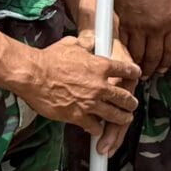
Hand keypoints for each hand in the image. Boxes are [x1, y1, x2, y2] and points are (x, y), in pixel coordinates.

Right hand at [16, 38, 140, 151]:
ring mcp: (90, 102)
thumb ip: (86, 44)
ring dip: (122, 118)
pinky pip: (94, 126)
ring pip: (114, 115)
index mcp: (101, 66)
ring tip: (125, 119)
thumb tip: (92, 40)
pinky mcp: (77, 116)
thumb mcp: (72, 44)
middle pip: (124, 97)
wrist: (33, 75)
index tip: (136, 75)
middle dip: (131, 102)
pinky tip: (98, 130)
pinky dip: (97, 129)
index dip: (133, 73)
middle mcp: (100, 85)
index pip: (125, 70)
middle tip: (133, 104)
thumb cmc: (50, 59)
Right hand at [115, 0, 170, 80]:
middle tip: (147, 76)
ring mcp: (137, 27)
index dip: (166, 62)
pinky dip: (123, 53)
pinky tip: (123, 58)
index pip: (170, 49)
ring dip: (136, 65)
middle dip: (150, 69)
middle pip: (153, 56)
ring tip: (135, 71)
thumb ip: (170, 20)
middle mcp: (155, 28)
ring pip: (136, 53)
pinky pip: (123, 44)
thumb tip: (167, 34)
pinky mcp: (122, 24)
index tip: (162, 70)